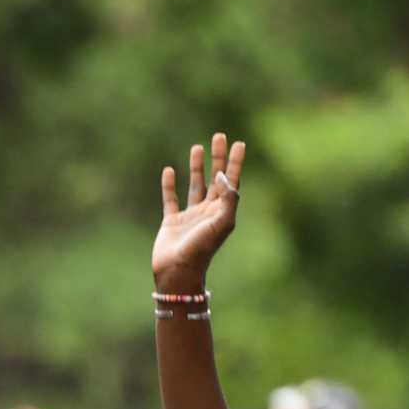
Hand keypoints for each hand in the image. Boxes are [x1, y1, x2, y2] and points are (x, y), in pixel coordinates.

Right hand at [152, 132, 244, 290]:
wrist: (178, 272)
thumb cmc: (202, 250)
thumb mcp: (222, 224)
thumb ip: (228, 199)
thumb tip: (223, 176)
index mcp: (222, 212)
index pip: (231, 182)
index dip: (236, 163)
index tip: (239, 143)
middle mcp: (207, 212)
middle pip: (215, 179)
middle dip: (218, 158)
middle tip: (219, 136)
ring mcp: (189, 217)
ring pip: (195, 186)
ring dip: (197, 167)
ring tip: (197, 147)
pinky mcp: (171, 222)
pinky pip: (171, 199)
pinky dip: (169, 185)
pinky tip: (170, 170)